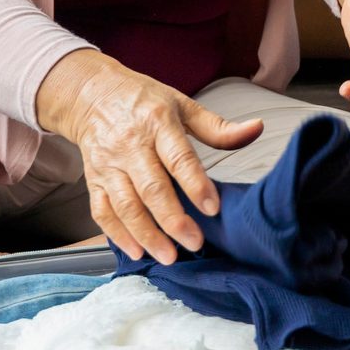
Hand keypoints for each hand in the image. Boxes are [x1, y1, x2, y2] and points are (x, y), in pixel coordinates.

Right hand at [35, 50, 261, 263]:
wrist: (93, 94)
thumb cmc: (143, 101)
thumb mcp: (182, 105)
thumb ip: (218, 127)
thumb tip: (256, 129)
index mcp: (158, 123)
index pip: (179, 158)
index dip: (196, 184)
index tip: (212, 208)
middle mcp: (130, 144)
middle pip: (151, 188)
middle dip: (173, 220)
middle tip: (194, 242)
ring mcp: (108, 164)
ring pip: (126, 205)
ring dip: (146, 234)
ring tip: (168, 255)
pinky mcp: (93, 179)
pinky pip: (102, 211)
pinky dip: (118, 234)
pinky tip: (137, 250)